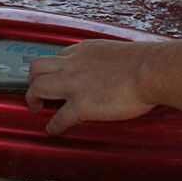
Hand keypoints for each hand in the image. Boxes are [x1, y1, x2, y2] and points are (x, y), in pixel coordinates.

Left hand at [25, 40, 154, 134]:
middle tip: (35, 89)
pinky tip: (53, 130)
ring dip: (32, 98)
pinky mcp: (80, 105)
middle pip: (38, 67)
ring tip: (35, 107)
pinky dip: (53, 125)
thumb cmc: (145, 62)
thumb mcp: (119, 52)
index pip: (60, 56)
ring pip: (37, 87)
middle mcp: (73, 64)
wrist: (149, 70)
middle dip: (32, 79)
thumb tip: (118, 68)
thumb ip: (109, 59)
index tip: (57, 75)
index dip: (56, 68)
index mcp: (84, 50)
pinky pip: (58, 118)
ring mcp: (73, 84)